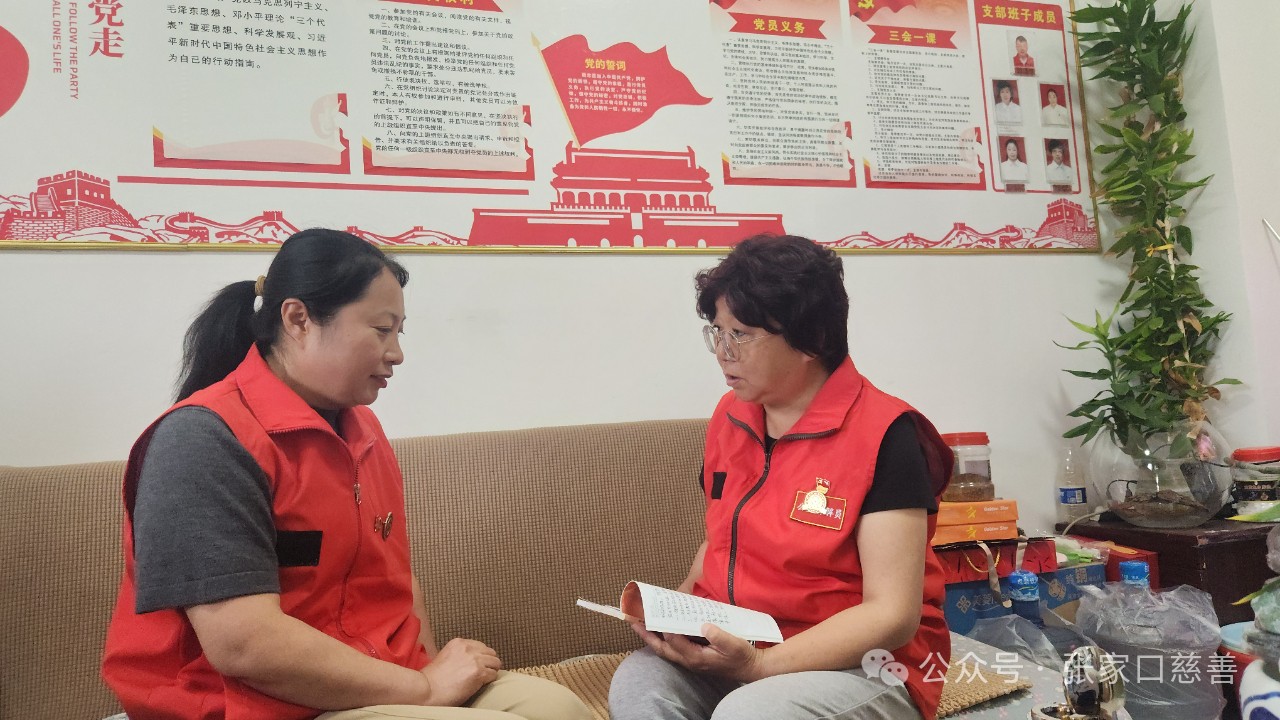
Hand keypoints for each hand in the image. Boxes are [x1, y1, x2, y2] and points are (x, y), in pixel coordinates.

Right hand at [418, 638, 501, 705]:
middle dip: (488, 663)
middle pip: (490, 653)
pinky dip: (489, 681)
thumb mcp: (445, 657)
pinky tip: (480, 685)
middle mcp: (468, 648)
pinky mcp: (479, 673)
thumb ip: (459, 655)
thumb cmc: (432, 679)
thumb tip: (472, 661)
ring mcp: (475, 660)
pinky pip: (494, 675)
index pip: (481, 646)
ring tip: (483, 680)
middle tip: (483, 673)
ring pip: (495, 663)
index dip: (481, 657)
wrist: (427, 690)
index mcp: (459, 642)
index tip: (478, 665)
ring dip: (491, 671)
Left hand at [630, 622, 765, 682]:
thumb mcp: (734, 644)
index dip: (662, 627)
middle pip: (662, 648)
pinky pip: (672, 650)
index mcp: (696, 657)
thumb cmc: (741, 656)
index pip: (673, 640)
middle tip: (633, 621)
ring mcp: (690, 661)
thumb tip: (704, 625)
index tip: (652, 614)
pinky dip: (662, 640)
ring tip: (640, 624)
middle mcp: (689, 660)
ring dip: (651, 638)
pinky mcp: (693, 658)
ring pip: (665, 650)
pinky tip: (660, 631)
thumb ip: (719, 636)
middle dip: (646, 635)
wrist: (749, 668)